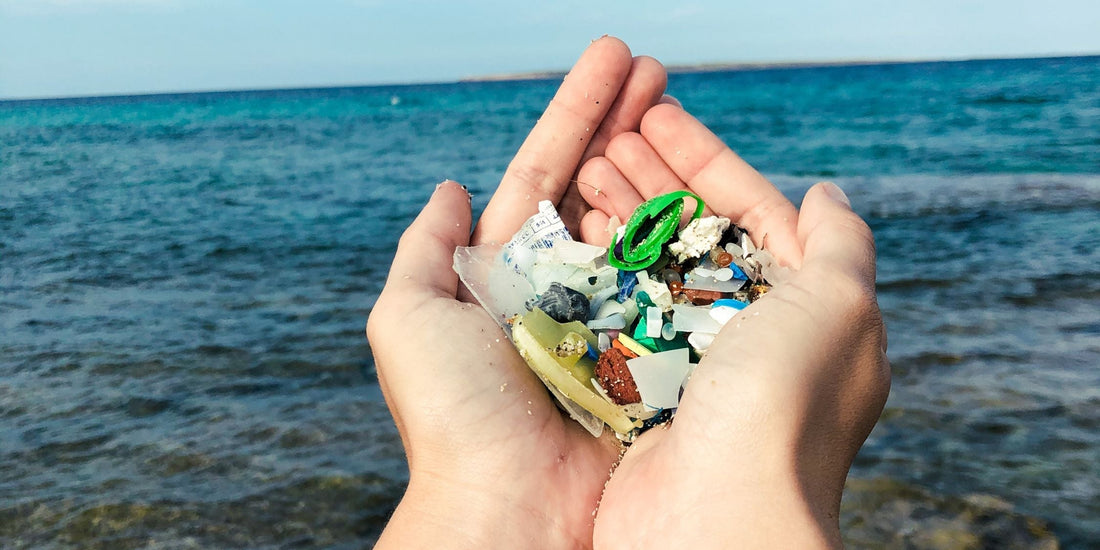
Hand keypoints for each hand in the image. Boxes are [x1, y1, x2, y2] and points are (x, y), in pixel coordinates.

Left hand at [367, 37, 667, 548]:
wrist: (508, 506)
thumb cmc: (450, 413)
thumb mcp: (406, 318)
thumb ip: (424, 248)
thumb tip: (447, 187)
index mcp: (506, 271)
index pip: (545, 173)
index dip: (577, 114)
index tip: (615, 60)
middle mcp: (561, 286)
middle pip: (599, 185)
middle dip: (625, 122)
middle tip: (658, 68)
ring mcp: (612, 315)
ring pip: (641, 221)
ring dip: (661, 161)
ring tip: (678, 103)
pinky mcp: (652, 349)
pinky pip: (675, 280)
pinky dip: (688, 232)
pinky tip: (705, 181)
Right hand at [579, 104, 890, 548]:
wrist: (714, 518)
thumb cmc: (784, 406)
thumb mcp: (840, 307)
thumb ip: (841, 243)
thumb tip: (827, 193)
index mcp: (809, 313)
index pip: (755, 213)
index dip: (706, 160)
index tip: (656, 115)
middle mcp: (753, 338)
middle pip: (697, 235)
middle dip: (656, 179)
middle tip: (610, 131)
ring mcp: (695, 366)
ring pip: (654, 270)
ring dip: (622, 213)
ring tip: (586, 166)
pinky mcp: (646, 391)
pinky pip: (623, 315)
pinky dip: (601, 269)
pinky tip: (576, 230)